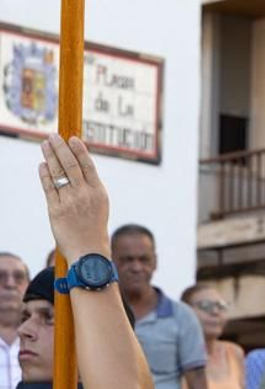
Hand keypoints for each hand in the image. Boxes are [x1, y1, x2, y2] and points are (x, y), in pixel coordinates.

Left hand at [37, 135, 110, 262]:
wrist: (90, 252)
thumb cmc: (94, 228)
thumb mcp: (99, 205)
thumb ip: (89, 188)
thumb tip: (74, 168)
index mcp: (99, 193)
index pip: (88, 165)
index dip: (79, 150)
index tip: (71, 138)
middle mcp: (85, 195)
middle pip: (71, 165)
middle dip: (61, 148)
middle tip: (53, 136)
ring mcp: (70, 201)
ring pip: (58, 173)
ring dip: (50, 156)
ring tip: (45, 145)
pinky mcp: (55, 209)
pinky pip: (49, 187)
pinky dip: (44, 174)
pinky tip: (42, 165)